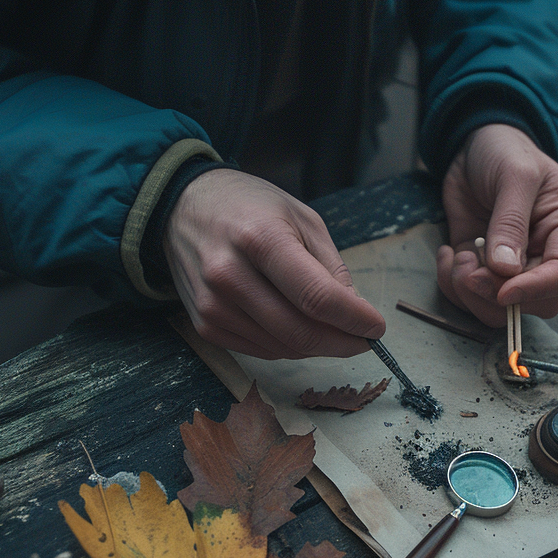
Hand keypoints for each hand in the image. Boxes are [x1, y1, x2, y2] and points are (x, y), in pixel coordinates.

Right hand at [163, 169, 384, 358]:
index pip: (317, 297)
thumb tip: (356, 313)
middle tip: (362, 339)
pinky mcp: (205, 325)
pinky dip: (288, 346)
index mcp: (260, 239)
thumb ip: (331, 268)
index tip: (376, 327)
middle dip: (342, 343)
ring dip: (316, 346)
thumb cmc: (249, 207)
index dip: (354, 320)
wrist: (182, 208)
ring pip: (283, 348)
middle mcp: (230, 275)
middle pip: (300, 332)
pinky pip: (261, 350)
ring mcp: (213, 305)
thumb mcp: (302, 219)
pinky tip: (296, 325)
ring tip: (330, 327)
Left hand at [437, 124, 557, 325]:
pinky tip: (447, 255)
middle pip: (536, 304)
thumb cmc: (507, 151)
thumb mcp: (515, 175)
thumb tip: (505, 270)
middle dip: (497, 296)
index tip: (502, 289)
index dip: (535, 290)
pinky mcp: (481, 266)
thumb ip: (511, 221)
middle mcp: (544, 254)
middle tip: (470, 272)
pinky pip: (469, 295)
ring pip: (500, 309)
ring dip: (470, 294)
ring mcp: (512, 265)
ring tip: (456, 259)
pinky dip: (452, 285)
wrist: (476, 144)